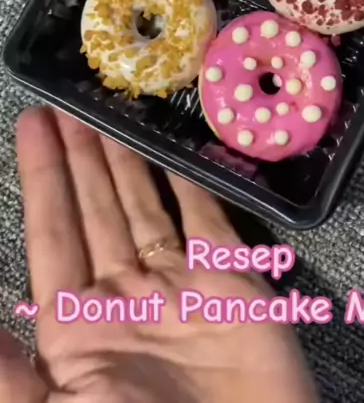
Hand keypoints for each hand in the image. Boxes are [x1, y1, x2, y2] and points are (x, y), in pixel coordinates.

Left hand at [1, 107, 316, 402]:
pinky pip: (208, 218)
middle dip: (83, 157)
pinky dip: (193, 182)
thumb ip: (9, 373)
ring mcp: (179, 287)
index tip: (34, 125)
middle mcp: (124, 296)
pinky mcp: (231, 283)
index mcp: (77, 327)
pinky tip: (178, 148)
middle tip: (73, 101)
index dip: (43, 178)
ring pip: (147, 205)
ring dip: (129, 159)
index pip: (53, 232)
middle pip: (99, 208)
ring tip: (111, 111)